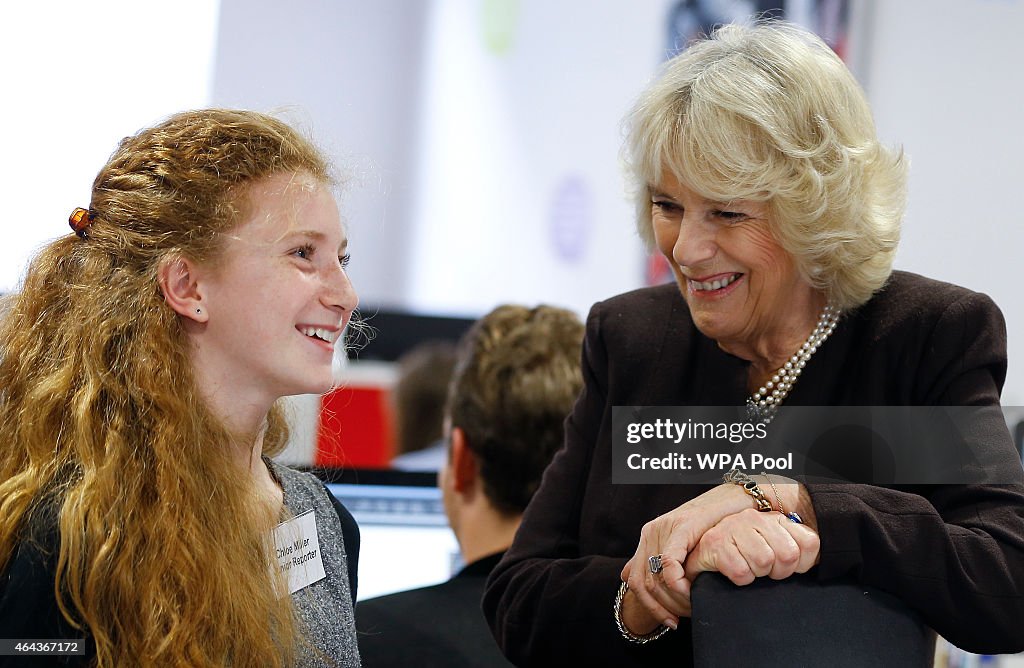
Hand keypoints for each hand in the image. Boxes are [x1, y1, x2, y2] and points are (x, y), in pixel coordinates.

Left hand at [619, 483, 754, 629]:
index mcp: (649, 536)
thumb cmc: (714, 525)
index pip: (636, 581)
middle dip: (664, 607)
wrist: (735, 502)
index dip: (651, 607)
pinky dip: (677, 583)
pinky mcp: (681, 526)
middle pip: (644, 583)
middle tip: (684, 617)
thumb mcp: (683, 544)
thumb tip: (626, 575)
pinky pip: (669, 563)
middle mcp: (651, 531)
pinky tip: (690, 592)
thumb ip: (656, 558)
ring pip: (655, 577)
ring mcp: (664, 528)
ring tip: (691, 607)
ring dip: (673, 599)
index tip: (670, 621)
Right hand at [684, 508, 820, 584]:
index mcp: (774, 518)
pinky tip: (733, 572)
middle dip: (778, 572)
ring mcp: (733, 528)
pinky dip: (740, 580)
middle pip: (788, 556)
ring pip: (764, 562)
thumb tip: (814, 560)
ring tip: (748, 569)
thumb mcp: (776, 547)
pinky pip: (742, 573)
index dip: (802, 564)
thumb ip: (799, 549)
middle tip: (764, 571)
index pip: (810, 544)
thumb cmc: (741, 556)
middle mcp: (754, 519)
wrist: (700, 557)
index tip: (788, 567)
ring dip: (757, 574)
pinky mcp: (714, 544)